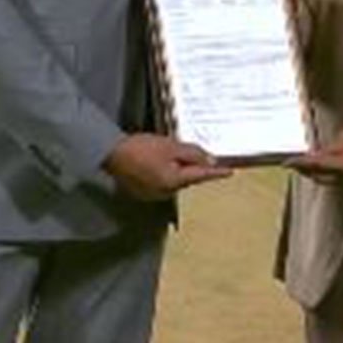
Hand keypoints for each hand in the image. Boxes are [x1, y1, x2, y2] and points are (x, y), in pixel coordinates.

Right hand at [104, 133, 231, 200]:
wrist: (112, 153)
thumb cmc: (142, 148)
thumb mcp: (171, 146)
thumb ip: (193, 154)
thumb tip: (210, 161)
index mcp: (174, 182)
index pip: (202, 176)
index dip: (217, 173)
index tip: (230, 172)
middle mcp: (166, 193)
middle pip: (188, 179)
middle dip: (193, 167)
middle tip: (192, 153)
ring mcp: (154, 195)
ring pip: (176, 181)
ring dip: (179, 170)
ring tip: (169, 154)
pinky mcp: (145, 193)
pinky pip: (164, 183)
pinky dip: (167, 174)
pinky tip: (159, 162)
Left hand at [285, 125, 342, 186]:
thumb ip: (334, 146)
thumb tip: (320, 152)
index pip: (317, 165)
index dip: (301, 164)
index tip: (287, 163)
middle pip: (320, 177)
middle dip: (306, 170)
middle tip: (294, 163)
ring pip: (327, 181)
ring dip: (315, 174)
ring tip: (305, 166)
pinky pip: (335, 181)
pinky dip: (325, 175)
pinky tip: (323, 169)